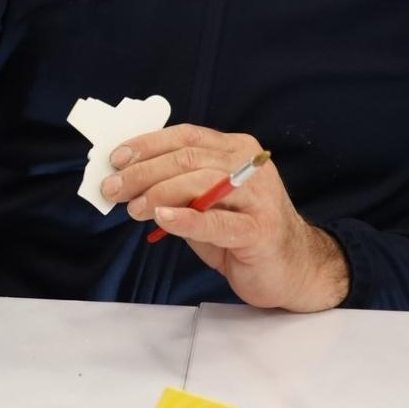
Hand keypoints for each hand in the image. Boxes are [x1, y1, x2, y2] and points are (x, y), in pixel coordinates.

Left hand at [102, 124, 348, 311]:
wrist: (295, 270)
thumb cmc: (242, 234)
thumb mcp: (206, 203)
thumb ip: (177, 187)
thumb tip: (127, 180)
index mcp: (235, 149)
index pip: (186, 137)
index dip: (147, 145)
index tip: (116, 159)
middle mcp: (249, 165)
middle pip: (189, 158)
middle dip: (143, 172)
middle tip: (113, 188)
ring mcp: (258, 197)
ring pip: (201, 183)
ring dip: (159, 193)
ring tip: (134, 208)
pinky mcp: (260, 230)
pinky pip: (217, 221)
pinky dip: (186, 219)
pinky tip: (162, 218)